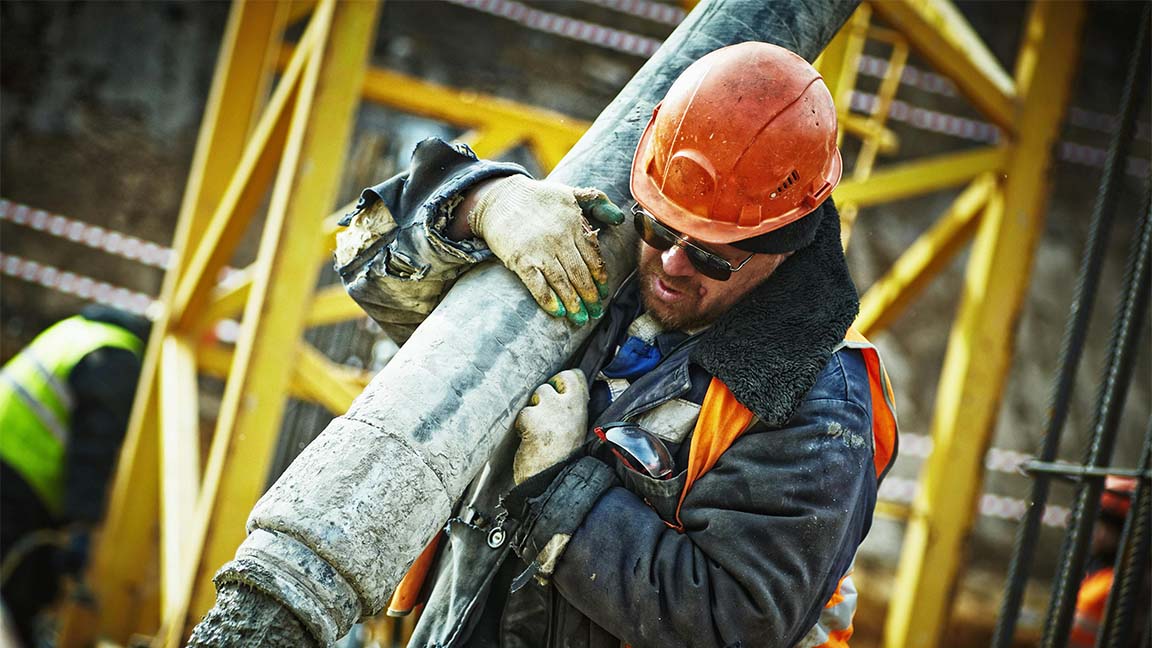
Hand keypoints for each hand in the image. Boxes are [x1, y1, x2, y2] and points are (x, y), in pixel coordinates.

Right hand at [467, 176, 624, 324]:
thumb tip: (620, 218)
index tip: (603, 293)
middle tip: (595, 313)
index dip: (600, 278)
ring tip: (581, 318)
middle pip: (580, 273)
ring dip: (574, 303)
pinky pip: (537, 284)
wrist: (499, 199)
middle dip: (590, 296)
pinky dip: (548, 300)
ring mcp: (539, 250)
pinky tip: (558, 311)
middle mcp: (559, 238)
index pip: (593, 256)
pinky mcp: (520, 260)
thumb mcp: (570, 192)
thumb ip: (597, 202)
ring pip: (562, 282)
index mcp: (574, 223)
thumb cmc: (538, 198)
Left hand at [513, 369, 589, 483]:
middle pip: (551, 383)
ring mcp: (550, 410)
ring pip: (536, 396)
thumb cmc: (564, 459)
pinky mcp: (532, 419)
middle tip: (543, 416)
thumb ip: (571, 410)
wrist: (554, 483)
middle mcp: (568, 406)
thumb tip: (560, 393)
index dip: (562, 382)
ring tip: (537, 432)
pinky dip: (522, 426)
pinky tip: (528, 440)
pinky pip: (523, 413)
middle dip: (543, 396)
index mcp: (581, 408)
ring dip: (532, 411)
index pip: (574, 376)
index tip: (557, 393)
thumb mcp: (577, 430)